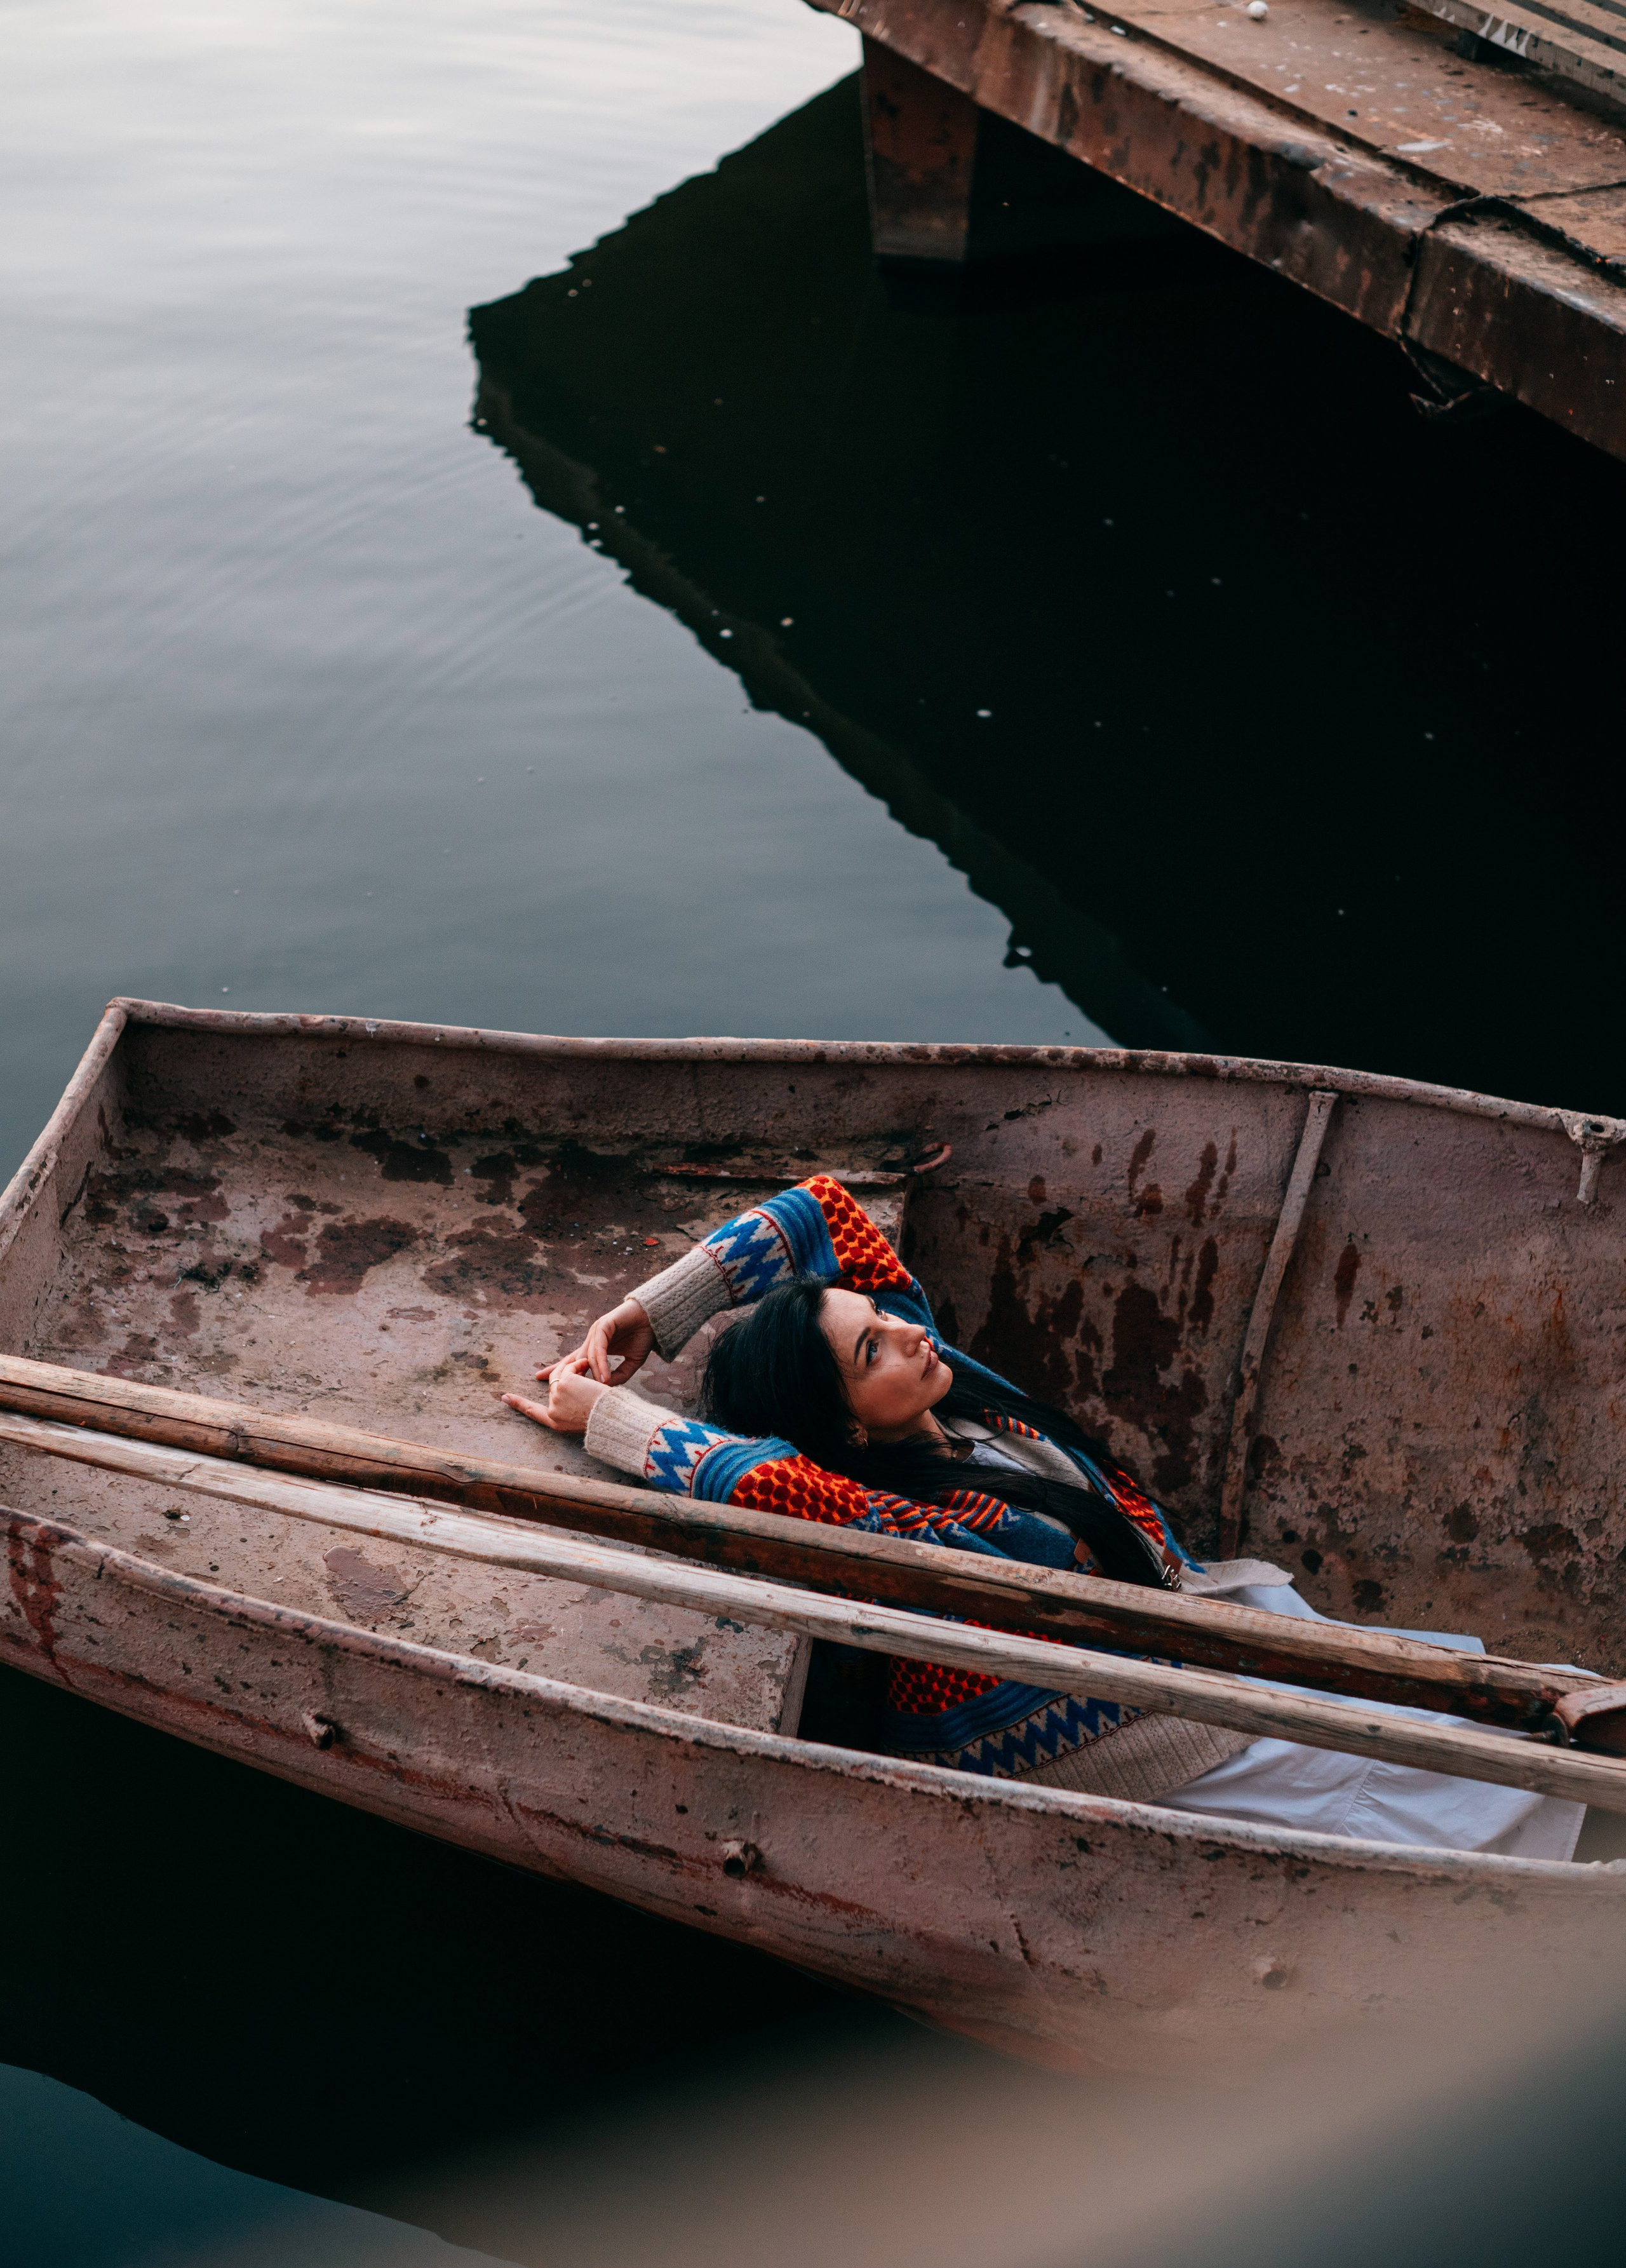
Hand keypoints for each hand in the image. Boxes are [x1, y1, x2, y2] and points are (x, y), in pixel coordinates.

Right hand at [504, 1353, 605, 1435]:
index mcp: (556, 1423)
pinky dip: (579, 1363)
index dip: (519, 1404)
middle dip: (568, 1375)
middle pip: (554, 1386)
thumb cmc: (608, 1417)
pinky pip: (568, 1367)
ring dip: (574, 1367)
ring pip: (560, 1373)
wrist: (613, 1418)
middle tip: (583, 1365)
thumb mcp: (584, 1418)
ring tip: (589, 1365)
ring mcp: (555, 1396)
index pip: (533, 1412)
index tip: (505, 1397)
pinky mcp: (563, 1383)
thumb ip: (571, 1406)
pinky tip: (588, 1365)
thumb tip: (565, 1389)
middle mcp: (553, 1411)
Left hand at [540, 1296, 654, 1386]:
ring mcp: (597, 1331)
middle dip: (560, 1369)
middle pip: (573, 1357)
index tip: (542, 1378)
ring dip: (592, 1372)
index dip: (559, 1369)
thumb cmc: (644, 1338)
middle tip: (546, 1381)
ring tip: (598, 1388)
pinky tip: (604, 1375)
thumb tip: (605, 1387)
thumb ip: (619, 1375)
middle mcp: (593, 1339)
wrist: (657, 1319)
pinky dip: (600, 1362)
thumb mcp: (632, 1363)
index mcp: (597, 1347)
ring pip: (588, 1355)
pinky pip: (599, 1347)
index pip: (574, 1360)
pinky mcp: (604, 1324)